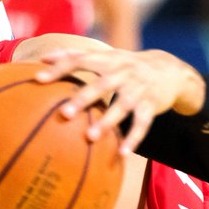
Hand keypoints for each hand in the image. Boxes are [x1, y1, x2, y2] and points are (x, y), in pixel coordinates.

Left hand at [35, 47, 205, 154]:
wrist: (170, 70)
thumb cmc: (127, 65)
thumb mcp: (106, 55)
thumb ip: (75, 55)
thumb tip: (43, 58)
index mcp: (108, 59)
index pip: (80, 59)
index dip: (60, 68)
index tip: (39, 80)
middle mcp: (123, 72)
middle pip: (102, 84)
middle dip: (83, 98)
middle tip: (64, 114)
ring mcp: (138, 89)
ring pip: (123, 106)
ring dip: (107, 122)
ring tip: (91, 137)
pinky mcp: (151, 105)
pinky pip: (143, 124)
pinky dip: (134, 138)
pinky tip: (122, 153)